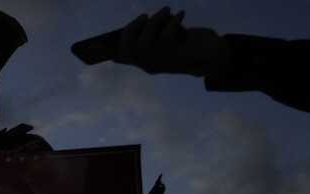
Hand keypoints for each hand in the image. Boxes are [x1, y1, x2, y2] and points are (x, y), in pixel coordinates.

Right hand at [115, 8, 230, 77]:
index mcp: (145, 61)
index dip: (105, 52)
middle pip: (127, 51)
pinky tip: (181, 14)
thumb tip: (142, 23)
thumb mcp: (169, 37)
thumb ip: (154, 34)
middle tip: (145, 16)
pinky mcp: (177, 59)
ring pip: (145, 43)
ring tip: (167, 10)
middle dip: (131, 29)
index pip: (120, 58)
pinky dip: (172, 21)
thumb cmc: (191, 44)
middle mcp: (150, 66)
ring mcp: (163, 65)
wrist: (218, 56)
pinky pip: (166, 38)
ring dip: (155, 21)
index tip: (92, 45)